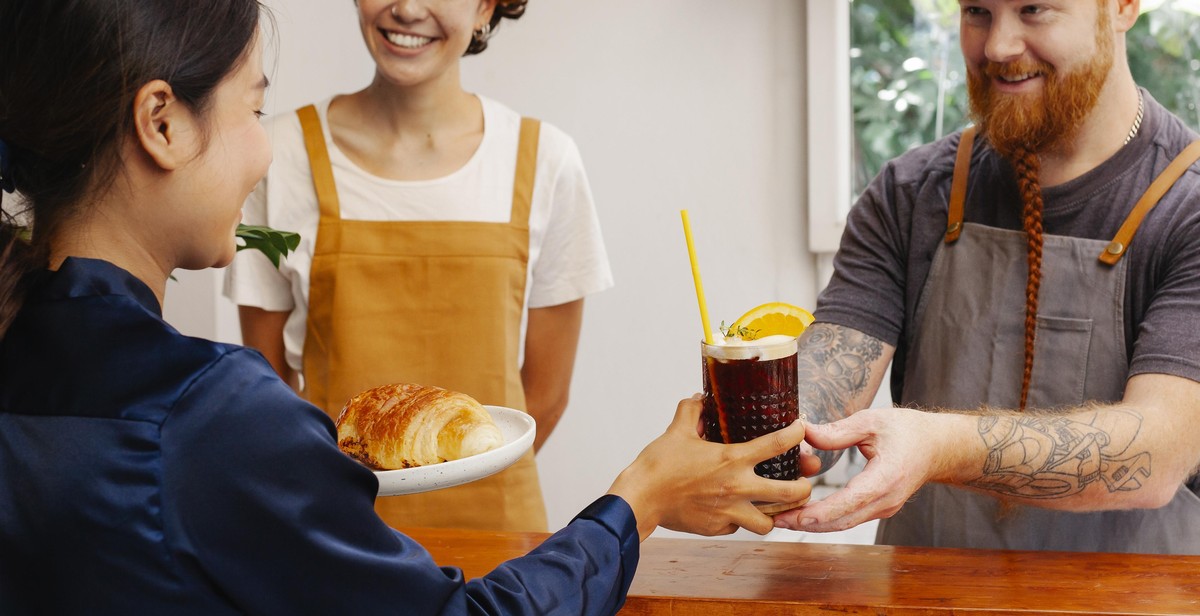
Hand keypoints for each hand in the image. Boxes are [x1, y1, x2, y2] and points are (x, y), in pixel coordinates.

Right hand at [608, 396, 812, 540]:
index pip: (776, 444)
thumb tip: (699, 397)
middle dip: (804, 488)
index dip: (796, 434)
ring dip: (775, 514)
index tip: (801, 430)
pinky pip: (739, 527)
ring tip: (775, 506)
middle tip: (804, 482)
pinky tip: (736, 511)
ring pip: (769, 522)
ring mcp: (729, 512)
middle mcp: (737, 487)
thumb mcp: (676, 431)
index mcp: (732, 459)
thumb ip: (691, 410)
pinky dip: (741, 520)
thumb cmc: (658, 465)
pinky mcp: (717, 528)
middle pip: (789, 493)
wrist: (641, 498)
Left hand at [772, 407, 950, 532]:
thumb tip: (804, 432)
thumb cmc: (907, 431)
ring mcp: (884, 508)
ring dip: (812, 524)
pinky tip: (801, 514)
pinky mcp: (878, 509)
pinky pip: (849, 518)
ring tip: (780, 519)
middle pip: (842, 521)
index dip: (820, 512)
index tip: (794, 516)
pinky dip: (825, 519)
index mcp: (886, 478)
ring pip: (844, 524)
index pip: (849, 502)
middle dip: (806, 524)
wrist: (937, 447)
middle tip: (775, 520)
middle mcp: (886, 500)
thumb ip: (838, 430)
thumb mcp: (872, 421)